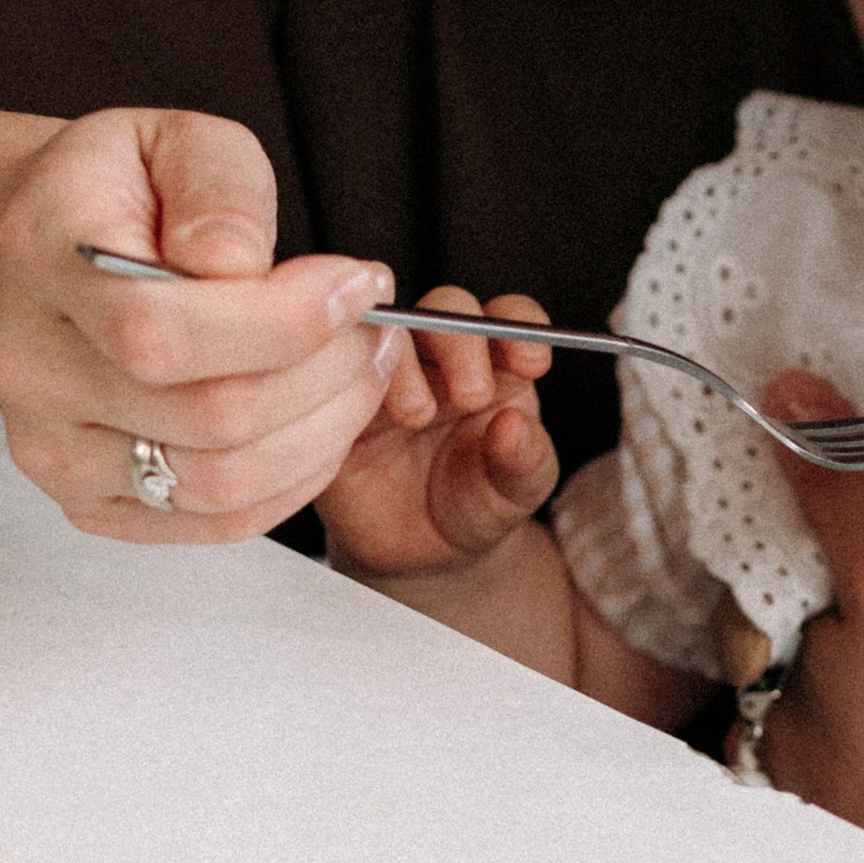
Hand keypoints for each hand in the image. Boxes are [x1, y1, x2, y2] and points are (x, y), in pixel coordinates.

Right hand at [0, 106, 410, 545]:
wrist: (54, 256)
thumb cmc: (127, 193)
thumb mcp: (177, 140)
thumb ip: (219, 187)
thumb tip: (238, 261)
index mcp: (40, 259)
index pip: (158, 331)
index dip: (284, 321)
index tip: (356, 283)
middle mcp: (29, 368)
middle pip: (209, 418)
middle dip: (327, 374)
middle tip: (376, 329)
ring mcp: (53, 450)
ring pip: (222, 482)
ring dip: (325, 430)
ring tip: (361, 370)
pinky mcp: (91, 503)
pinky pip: (219, 521)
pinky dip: (296, 477)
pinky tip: (320, 419)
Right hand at [315, 289, 559, 584]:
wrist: (417, 553)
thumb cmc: (474, 505)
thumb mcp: (515, 492)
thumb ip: (525, 461)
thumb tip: (515, 426)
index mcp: (495, 363)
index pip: (510, 318)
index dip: (519, 327)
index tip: (530, 363)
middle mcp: (440, 357)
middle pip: (446, 309)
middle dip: (460, 341)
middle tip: (471, 395)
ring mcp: (386, 372)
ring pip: (388, 330)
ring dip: (404, 361)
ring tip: (417, 415)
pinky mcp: (339, 397)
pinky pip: (333, 369)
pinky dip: (348, 379)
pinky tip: (364, 417)